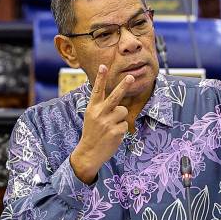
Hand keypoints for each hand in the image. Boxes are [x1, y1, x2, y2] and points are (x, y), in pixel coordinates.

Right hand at [70, 65, 132, 183]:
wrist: (89, 153)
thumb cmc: (92, 133)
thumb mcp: (91, 117)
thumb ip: (102, 107)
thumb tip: (119, 100)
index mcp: (92, 108)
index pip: (97, 90)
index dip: (100, 78)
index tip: (103, 66)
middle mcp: (99, 114)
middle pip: (115, 97)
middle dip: (123, 86)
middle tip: (131, 76)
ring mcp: (108, 123)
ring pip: (123, 111)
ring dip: (120, 117)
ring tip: (111, 126)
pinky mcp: (116, 132)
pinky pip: (125, 124)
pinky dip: (121, 129)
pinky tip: (113, 135)